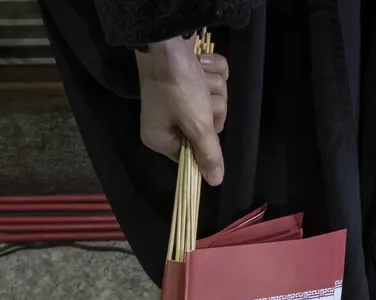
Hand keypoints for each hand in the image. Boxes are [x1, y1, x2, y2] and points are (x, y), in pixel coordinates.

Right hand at [134, 36, 228, 184]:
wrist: (168, 41)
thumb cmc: (178, 88)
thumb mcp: (197, 124)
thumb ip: (208, 153)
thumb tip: (215, 181)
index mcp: (161, 137)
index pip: (192, 154)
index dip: (204, 141)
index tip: (204, 126)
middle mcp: (167, 120)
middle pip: (207, 125)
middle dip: (212, 107)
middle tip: (200, 97)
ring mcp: (178, 97)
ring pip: (214, 100)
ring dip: (213, 87)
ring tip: (199, 76)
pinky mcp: (189, 75)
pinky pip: (213, 80)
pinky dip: (212, 70)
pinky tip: (201, 63)